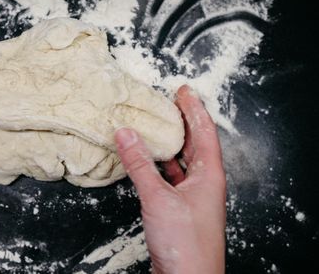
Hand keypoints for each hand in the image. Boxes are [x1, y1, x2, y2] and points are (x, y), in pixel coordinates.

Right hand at [114, 85, 225, 273]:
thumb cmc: (185, 243)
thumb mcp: (159, 198)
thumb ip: (140, 165)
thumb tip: (126, 134)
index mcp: (209, 175)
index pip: (204, 131)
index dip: (194, 109)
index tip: (183, 90)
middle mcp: (204, 183)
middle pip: (195, 143)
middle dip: (183, 122)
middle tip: (169, 102)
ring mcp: (193, 197)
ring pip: (182, 161)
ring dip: (170, 143)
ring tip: (156, 125)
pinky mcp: (180, 209)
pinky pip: (171, 177)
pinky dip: (159, 164)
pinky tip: (147, 160)